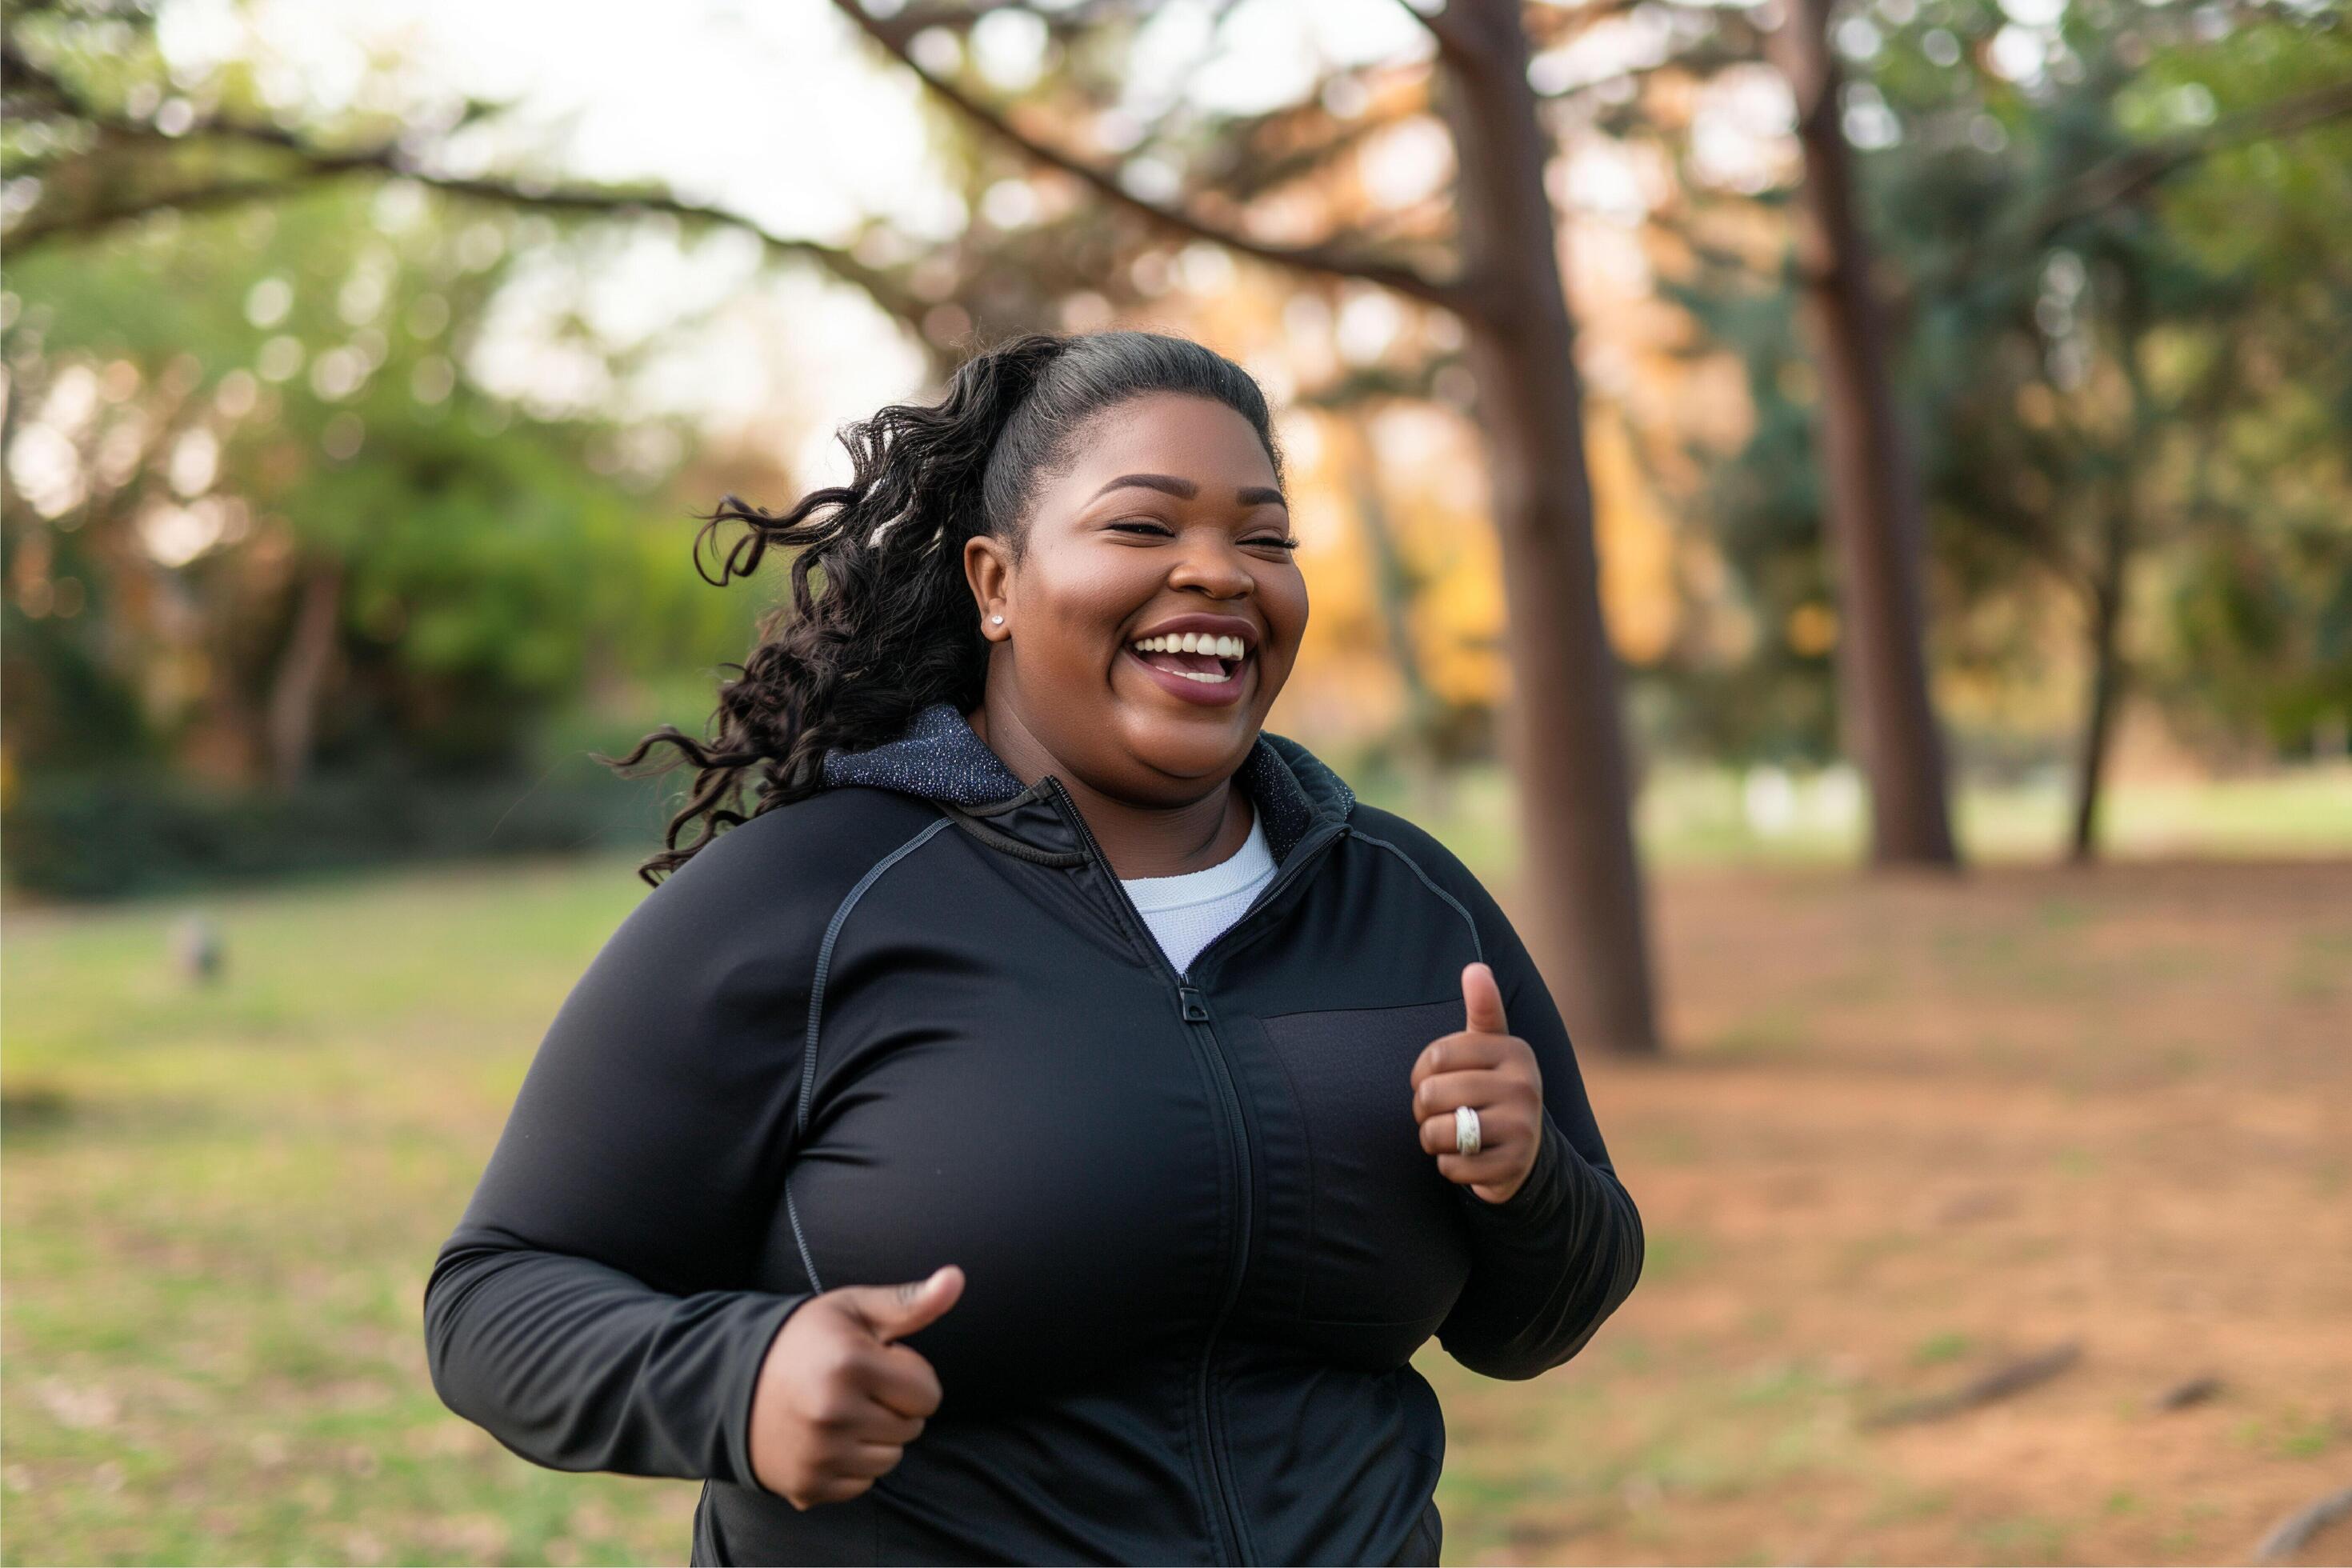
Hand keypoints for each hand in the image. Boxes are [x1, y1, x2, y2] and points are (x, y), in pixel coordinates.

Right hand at [748, 1264, 963, 1508]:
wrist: (731, 1381)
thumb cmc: (805, 1339)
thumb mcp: (854, 1309)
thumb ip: (910, 1302)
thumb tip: (956, 1279)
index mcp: (850, 1364)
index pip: (928, 1394)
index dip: (910, 1376)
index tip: (879, 1364)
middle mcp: (834, 1413)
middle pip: (912, 1428)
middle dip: (894, 1405)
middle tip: (855, 1387)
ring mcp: (819, 1454)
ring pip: (891, 1459)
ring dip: (877, 1437)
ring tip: (841, 1410)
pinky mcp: (808, 1486)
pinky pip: (863, 1484)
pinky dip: (853, 1464)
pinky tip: (826, 1438)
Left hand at [1411, 962, 1544, 1204]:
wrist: (1528, 1151)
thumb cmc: (1494, 1089)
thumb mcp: (1491, 1049)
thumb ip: (1483, 1010)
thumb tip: (1475, 968)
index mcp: (1515, 1051)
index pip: (1436, 1057)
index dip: (1422, 1073)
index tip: (1435, 1079)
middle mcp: (1524, 1086)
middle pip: (1431, 1095)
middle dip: (1424, 1110)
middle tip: (1441, 1112)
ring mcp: (1522, 1128)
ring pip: (1438, 1132)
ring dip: (1432, 1139)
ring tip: (1450, 1135)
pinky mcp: (1514, 1166)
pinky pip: (1451, 1167)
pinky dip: (1449, 1167)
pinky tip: (1469, 1158)